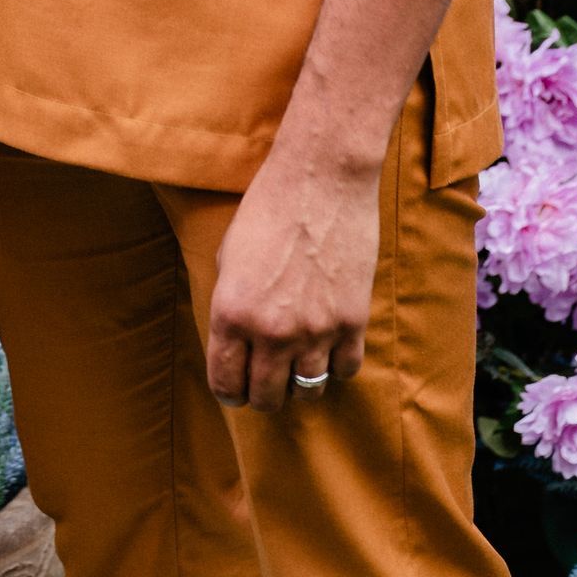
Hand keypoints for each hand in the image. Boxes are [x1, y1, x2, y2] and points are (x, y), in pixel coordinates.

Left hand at [205, 143, 380, 410]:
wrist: (321, 178)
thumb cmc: (268, 207)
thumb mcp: (229, 255)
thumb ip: (230, 304)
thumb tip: (236, 340)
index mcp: (231, 313)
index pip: (225, 383)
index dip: (229, 391)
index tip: (236, 388)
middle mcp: (270, 331)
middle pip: (266, 398)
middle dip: (262, 394)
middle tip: (267, 381)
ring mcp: (314, 330)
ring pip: (307, 391)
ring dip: (300, 382)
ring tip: (298, 364)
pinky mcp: (352, 321)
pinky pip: (344, 370)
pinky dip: (336, 365)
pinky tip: (329, 346)